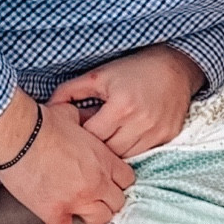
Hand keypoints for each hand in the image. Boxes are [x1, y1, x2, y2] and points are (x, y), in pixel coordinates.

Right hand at [0, 91, 134, 223]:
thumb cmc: (43, 122)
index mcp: (104, 160)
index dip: (117, 181)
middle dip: (108, 199)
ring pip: (99, 220)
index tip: (107, 180)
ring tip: (79, 209)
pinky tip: (57, 216)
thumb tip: (91, 117)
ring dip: (91, 215)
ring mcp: (77, 200)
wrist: (17, 136)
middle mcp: (96, 183)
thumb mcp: (74, 115)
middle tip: (94, 195)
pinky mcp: (53, 212)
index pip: (127, 180)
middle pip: (118, 203)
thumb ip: (88, 121)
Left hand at [48, 45, 205, 157]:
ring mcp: (156, 132)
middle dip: (96, 145)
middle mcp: (141, 122)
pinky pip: (143, 152)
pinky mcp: (167, 136)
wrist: (174, 67)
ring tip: (110, 133)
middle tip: (93, 133)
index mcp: (121, 106)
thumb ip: (69, 92)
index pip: (92, 136)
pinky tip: (126, 133)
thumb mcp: (98, 76)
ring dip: (114, 148)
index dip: (82, 134)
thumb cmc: (133, 69)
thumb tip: (49, 109)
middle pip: (108, 151)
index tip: (81, 127)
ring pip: (125, 156)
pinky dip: (131, 147)